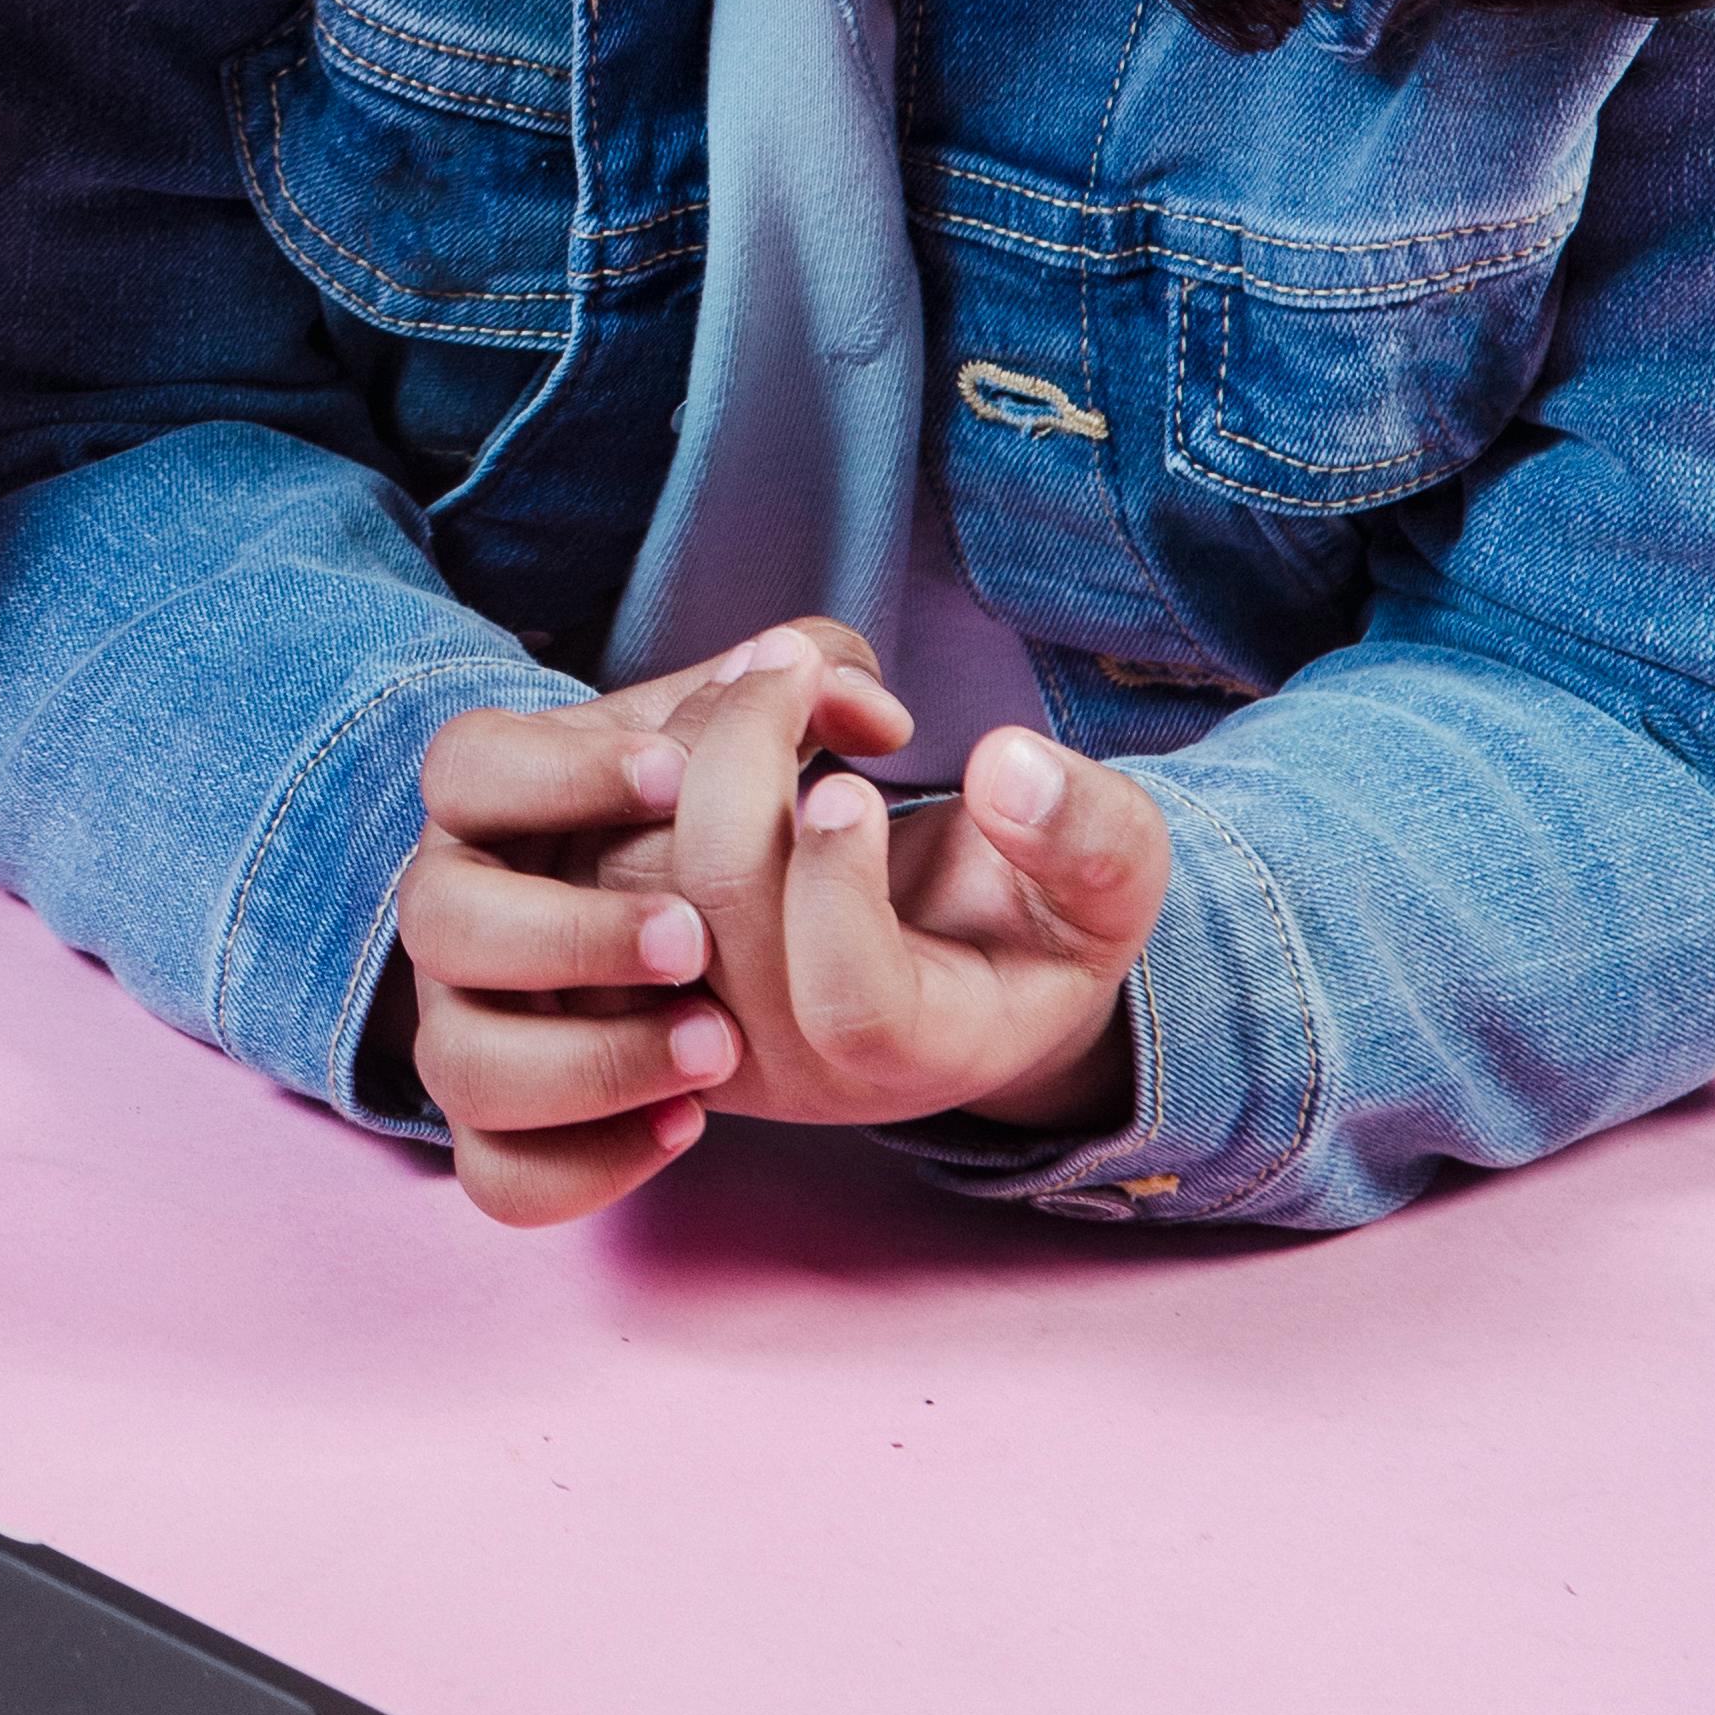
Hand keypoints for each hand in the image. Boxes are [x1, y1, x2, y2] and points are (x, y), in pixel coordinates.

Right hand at [397, 624, 914, 1228]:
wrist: (758, 925)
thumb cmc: (737, 806)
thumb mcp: (774, 721)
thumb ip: (820, 674)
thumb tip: (864, 705)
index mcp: (497, 797)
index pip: (464, 765)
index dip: (555, 773)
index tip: (674, 776)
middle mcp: (460, 909)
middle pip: (431, 918)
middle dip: (567, 931)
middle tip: (694, 939)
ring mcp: (472, 1025)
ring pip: (458, 1065)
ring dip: (584, 1061)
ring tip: (716, 1046)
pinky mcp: (511, 1131)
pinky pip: (502, 1177)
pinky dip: (583, 1165)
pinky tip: (688, 1125)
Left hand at [653, 634, 1167, 1137]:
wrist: (962, 959)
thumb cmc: (1043, 919)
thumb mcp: (1113, 877)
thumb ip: (1089, 832)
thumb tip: (1008, 766)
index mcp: (915, 1051)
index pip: (849, 996)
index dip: (840, 882)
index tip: (860, 779)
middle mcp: (787, 1054)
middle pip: (718, 909)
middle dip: (745, 751)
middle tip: (801, 660)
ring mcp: (698, 1009)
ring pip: (639, 866)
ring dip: (695, 735)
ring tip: (779, 671)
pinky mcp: (640, 954)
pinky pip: (600, 847)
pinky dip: (651, 750)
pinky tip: (731, 703)